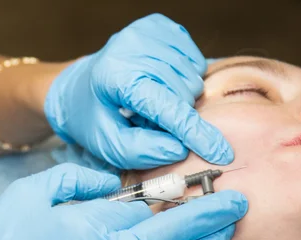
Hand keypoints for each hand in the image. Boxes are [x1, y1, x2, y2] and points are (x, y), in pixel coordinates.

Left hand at [44, 14, 232, 169]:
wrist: (79, 85)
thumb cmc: (94, 117)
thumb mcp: (108, 144)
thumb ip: (142, 151)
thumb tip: (179, 149)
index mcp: (116, 76)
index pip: (166, 107)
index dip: (195, 133)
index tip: (221, 153)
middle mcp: (133, 46)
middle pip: (185, 94)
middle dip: (175, 116)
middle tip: (150, 120)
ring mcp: (147, 31)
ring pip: (193, 78)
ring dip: (180, 99)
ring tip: (154, 101)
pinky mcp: (160, 25)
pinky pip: (196, 60)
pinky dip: (185, 78)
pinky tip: (163, 82)